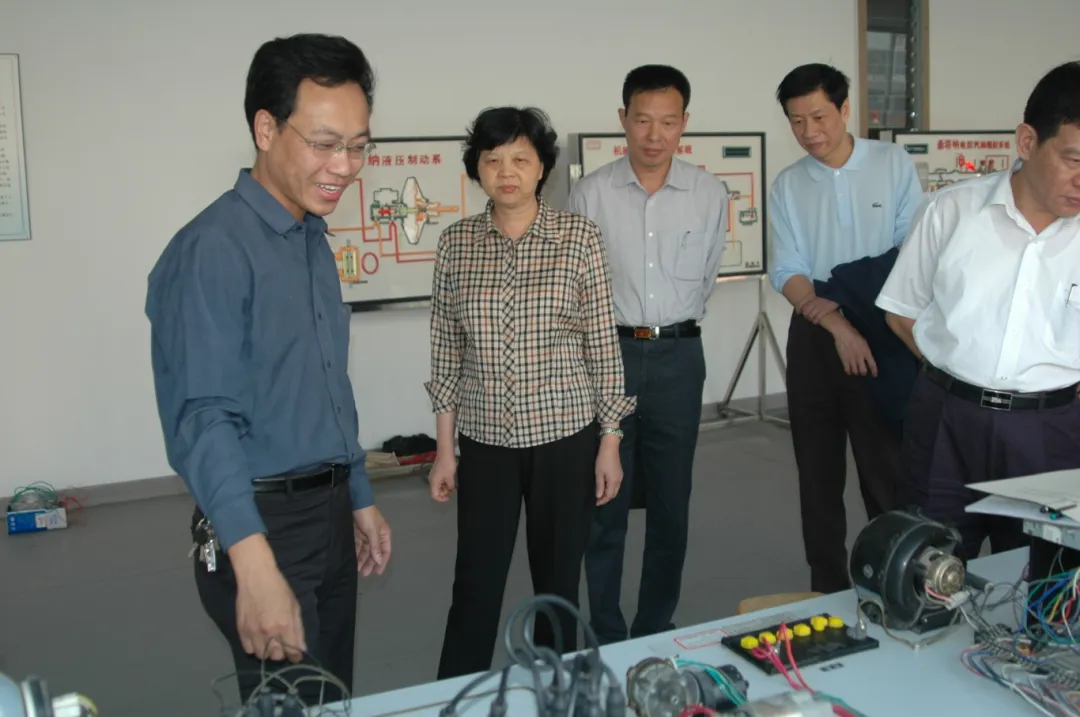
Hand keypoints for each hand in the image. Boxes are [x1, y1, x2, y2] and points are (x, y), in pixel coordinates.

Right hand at [231, 536, 305, 663]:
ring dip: (268, 652)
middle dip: (281, 654)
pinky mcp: (241, 630)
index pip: (292, 651)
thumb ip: (298, 629)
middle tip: (282, 646)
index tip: (296, 656)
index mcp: (285, 625)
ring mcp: (253, 632)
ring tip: (270, 643)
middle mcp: (269, 632)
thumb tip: (301, 649)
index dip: (295, 656)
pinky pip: (248, 649)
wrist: (256, 577)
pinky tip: (258, 640)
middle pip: (276, 657)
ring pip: (262, 655)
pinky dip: (254, 648)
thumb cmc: (279, 589)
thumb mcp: (295, 607)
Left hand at [353, 506, 391, 576]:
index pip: (385, 552)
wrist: (355, 502)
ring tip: (357, 569)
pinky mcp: (358, 535)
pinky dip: (356, 553)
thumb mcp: (373, 531)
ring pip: (365, 551)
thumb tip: (379, 561)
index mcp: (384, 535)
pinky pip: (358, 547)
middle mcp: (377, 537)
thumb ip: (376, 547)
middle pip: (374, 553)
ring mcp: (367, 536)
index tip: (377, 573)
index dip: (382, 563)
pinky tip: (353, 560)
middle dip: (370, 563)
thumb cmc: (368, 516)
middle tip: (364, 573)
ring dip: (362, 560)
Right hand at [428, 451, 456, 501]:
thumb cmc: (447, 464)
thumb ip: (450, 486)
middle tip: (451, 491)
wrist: (445, 453)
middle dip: (443, 493)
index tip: (448, 498)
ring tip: (452, 486)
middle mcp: (432, 480)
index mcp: (433, 482)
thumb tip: (450, 490)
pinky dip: (444, 483)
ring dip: (444, 488)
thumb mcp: (450, 477)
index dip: (441, 499)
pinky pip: (439, 481)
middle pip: (435, 491)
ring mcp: (434, 476)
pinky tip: (450, 481)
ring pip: (438, 486)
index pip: (434, 495)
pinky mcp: (437, 472)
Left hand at [594, 437, 622, 505]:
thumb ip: (599, 485)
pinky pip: (616, 484)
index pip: (609, 495)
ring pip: (615, 489)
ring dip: (608, 493)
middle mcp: (619, 480)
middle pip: (614, 494)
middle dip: (606, 498)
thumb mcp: (599, 473)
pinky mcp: (619, 472)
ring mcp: (620, 476)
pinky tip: (605, 486)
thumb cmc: (603, 460)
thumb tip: (599, 496)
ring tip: (600, 494)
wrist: (610, 447)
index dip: (603, 500)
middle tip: (598, 500)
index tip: (596, 503)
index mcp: (614, 482)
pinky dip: (610, 488)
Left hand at [799, 297, 838, 324]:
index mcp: (813, 296)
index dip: (798, 308)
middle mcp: (815, 301)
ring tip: (811, 319)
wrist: (839, 293)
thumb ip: (814, 295)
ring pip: (810, 315)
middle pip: (805, 310)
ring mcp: (819, 306)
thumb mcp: (820, 292)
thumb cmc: (829, 293)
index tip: (798, 311)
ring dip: (810, 318)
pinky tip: (815, 322)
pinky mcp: (825, 311)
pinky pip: (817, 318)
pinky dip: (815, 321)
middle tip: (806, 316)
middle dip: (805, 314)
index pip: (802, 302)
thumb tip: (808, 298)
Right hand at [832, 323, 877, 376]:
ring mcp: (851, 359)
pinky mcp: (844, 359)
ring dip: (856, 372)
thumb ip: (866, 350)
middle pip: (863, 370)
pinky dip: (849, 371)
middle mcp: (860, 357)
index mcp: (866, 352)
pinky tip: (849, 371)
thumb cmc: (855, 335)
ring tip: (856, 371)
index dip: (874, 371)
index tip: (875, 375)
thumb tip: (867, 356)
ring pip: (855, 371)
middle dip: (864, 373)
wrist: (843, 333)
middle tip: (863, 372)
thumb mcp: (864, 342)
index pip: (872, 364)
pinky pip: (847, 369)